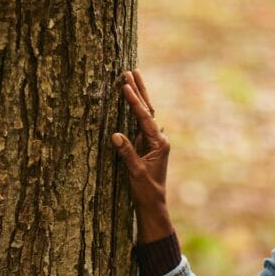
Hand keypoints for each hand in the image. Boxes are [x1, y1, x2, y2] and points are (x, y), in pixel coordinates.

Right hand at [112, 69, 173, 242]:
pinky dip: (134, 111)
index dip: (134, 101)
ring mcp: (152, 142)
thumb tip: (115, 134)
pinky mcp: (146, 147)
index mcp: (159, 143)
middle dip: (140, 91)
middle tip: (132, 71)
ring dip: (138, 98)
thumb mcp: (136, 172)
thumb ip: (127, 153)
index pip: (145, 117)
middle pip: (148, 110)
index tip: (126, 85)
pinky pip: (139, 124)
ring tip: (131, 80)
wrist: (153, 204)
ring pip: (144, 115)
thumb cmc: (146, 190)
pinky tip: (130, 103)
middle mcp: (158, 139)